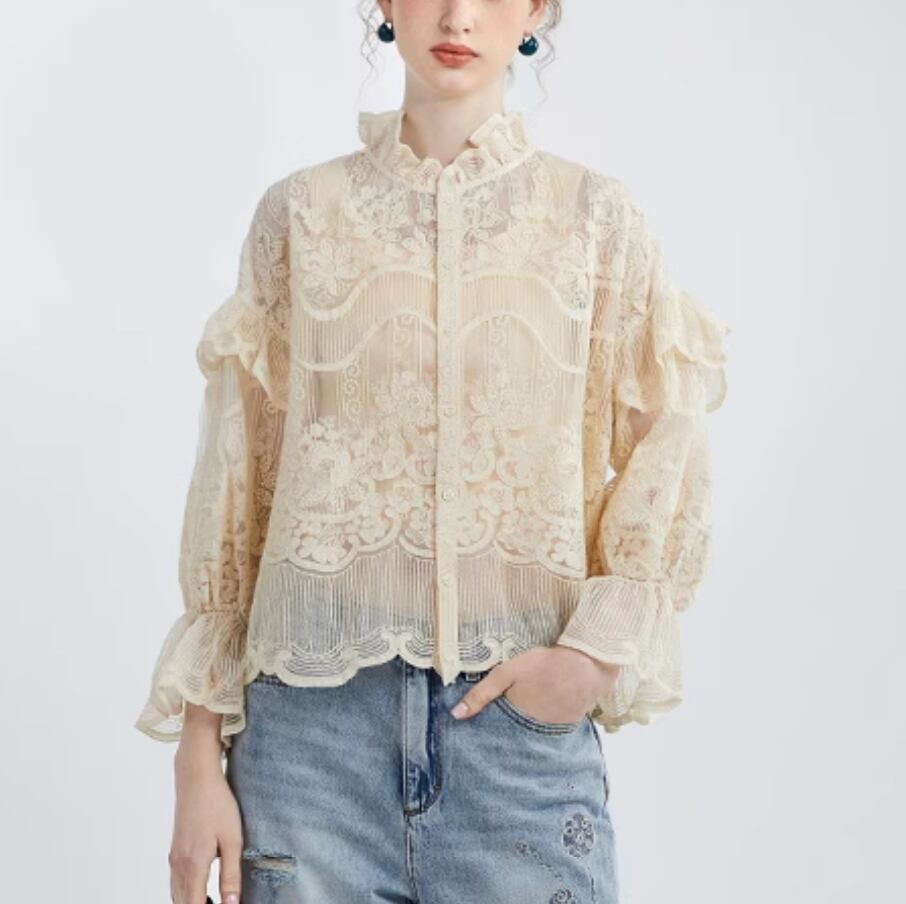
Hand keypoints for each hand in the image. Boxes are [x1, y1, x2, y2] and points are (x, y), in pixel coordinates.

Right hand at [170, 705, 242, 903]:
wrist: (196, 778)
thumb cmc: (218, 805)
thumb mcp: (233, 839)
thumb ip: (231, 875)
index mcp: (193, 866)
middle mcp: (178, 866)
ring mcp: (174, 859)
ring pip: (177, 896)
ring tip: (215, 902)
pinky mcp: (175, 851)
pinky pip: (176, 884)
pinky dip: (187, 895)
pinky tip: (203, 892)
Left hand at [449, 645, 620, 723]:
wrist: (589, 663)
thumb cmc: (545, 664)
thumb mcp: (508, 672)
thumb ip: (482, 693)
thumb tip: (456, 715)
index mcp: (516, 720)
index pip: (496, 734)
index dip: (488, 729)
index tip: (479, 728)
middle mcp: (533, 732)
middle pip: (514, 735)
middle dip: (506, 730)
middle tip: (504, 716)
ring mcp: (552, 731)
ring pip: (532, 733)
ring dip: (526, 726)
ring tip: (523, 711)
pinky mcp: (568, 725)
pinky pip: (550, 729)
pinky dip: (544, 721)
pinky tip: (544, 707)